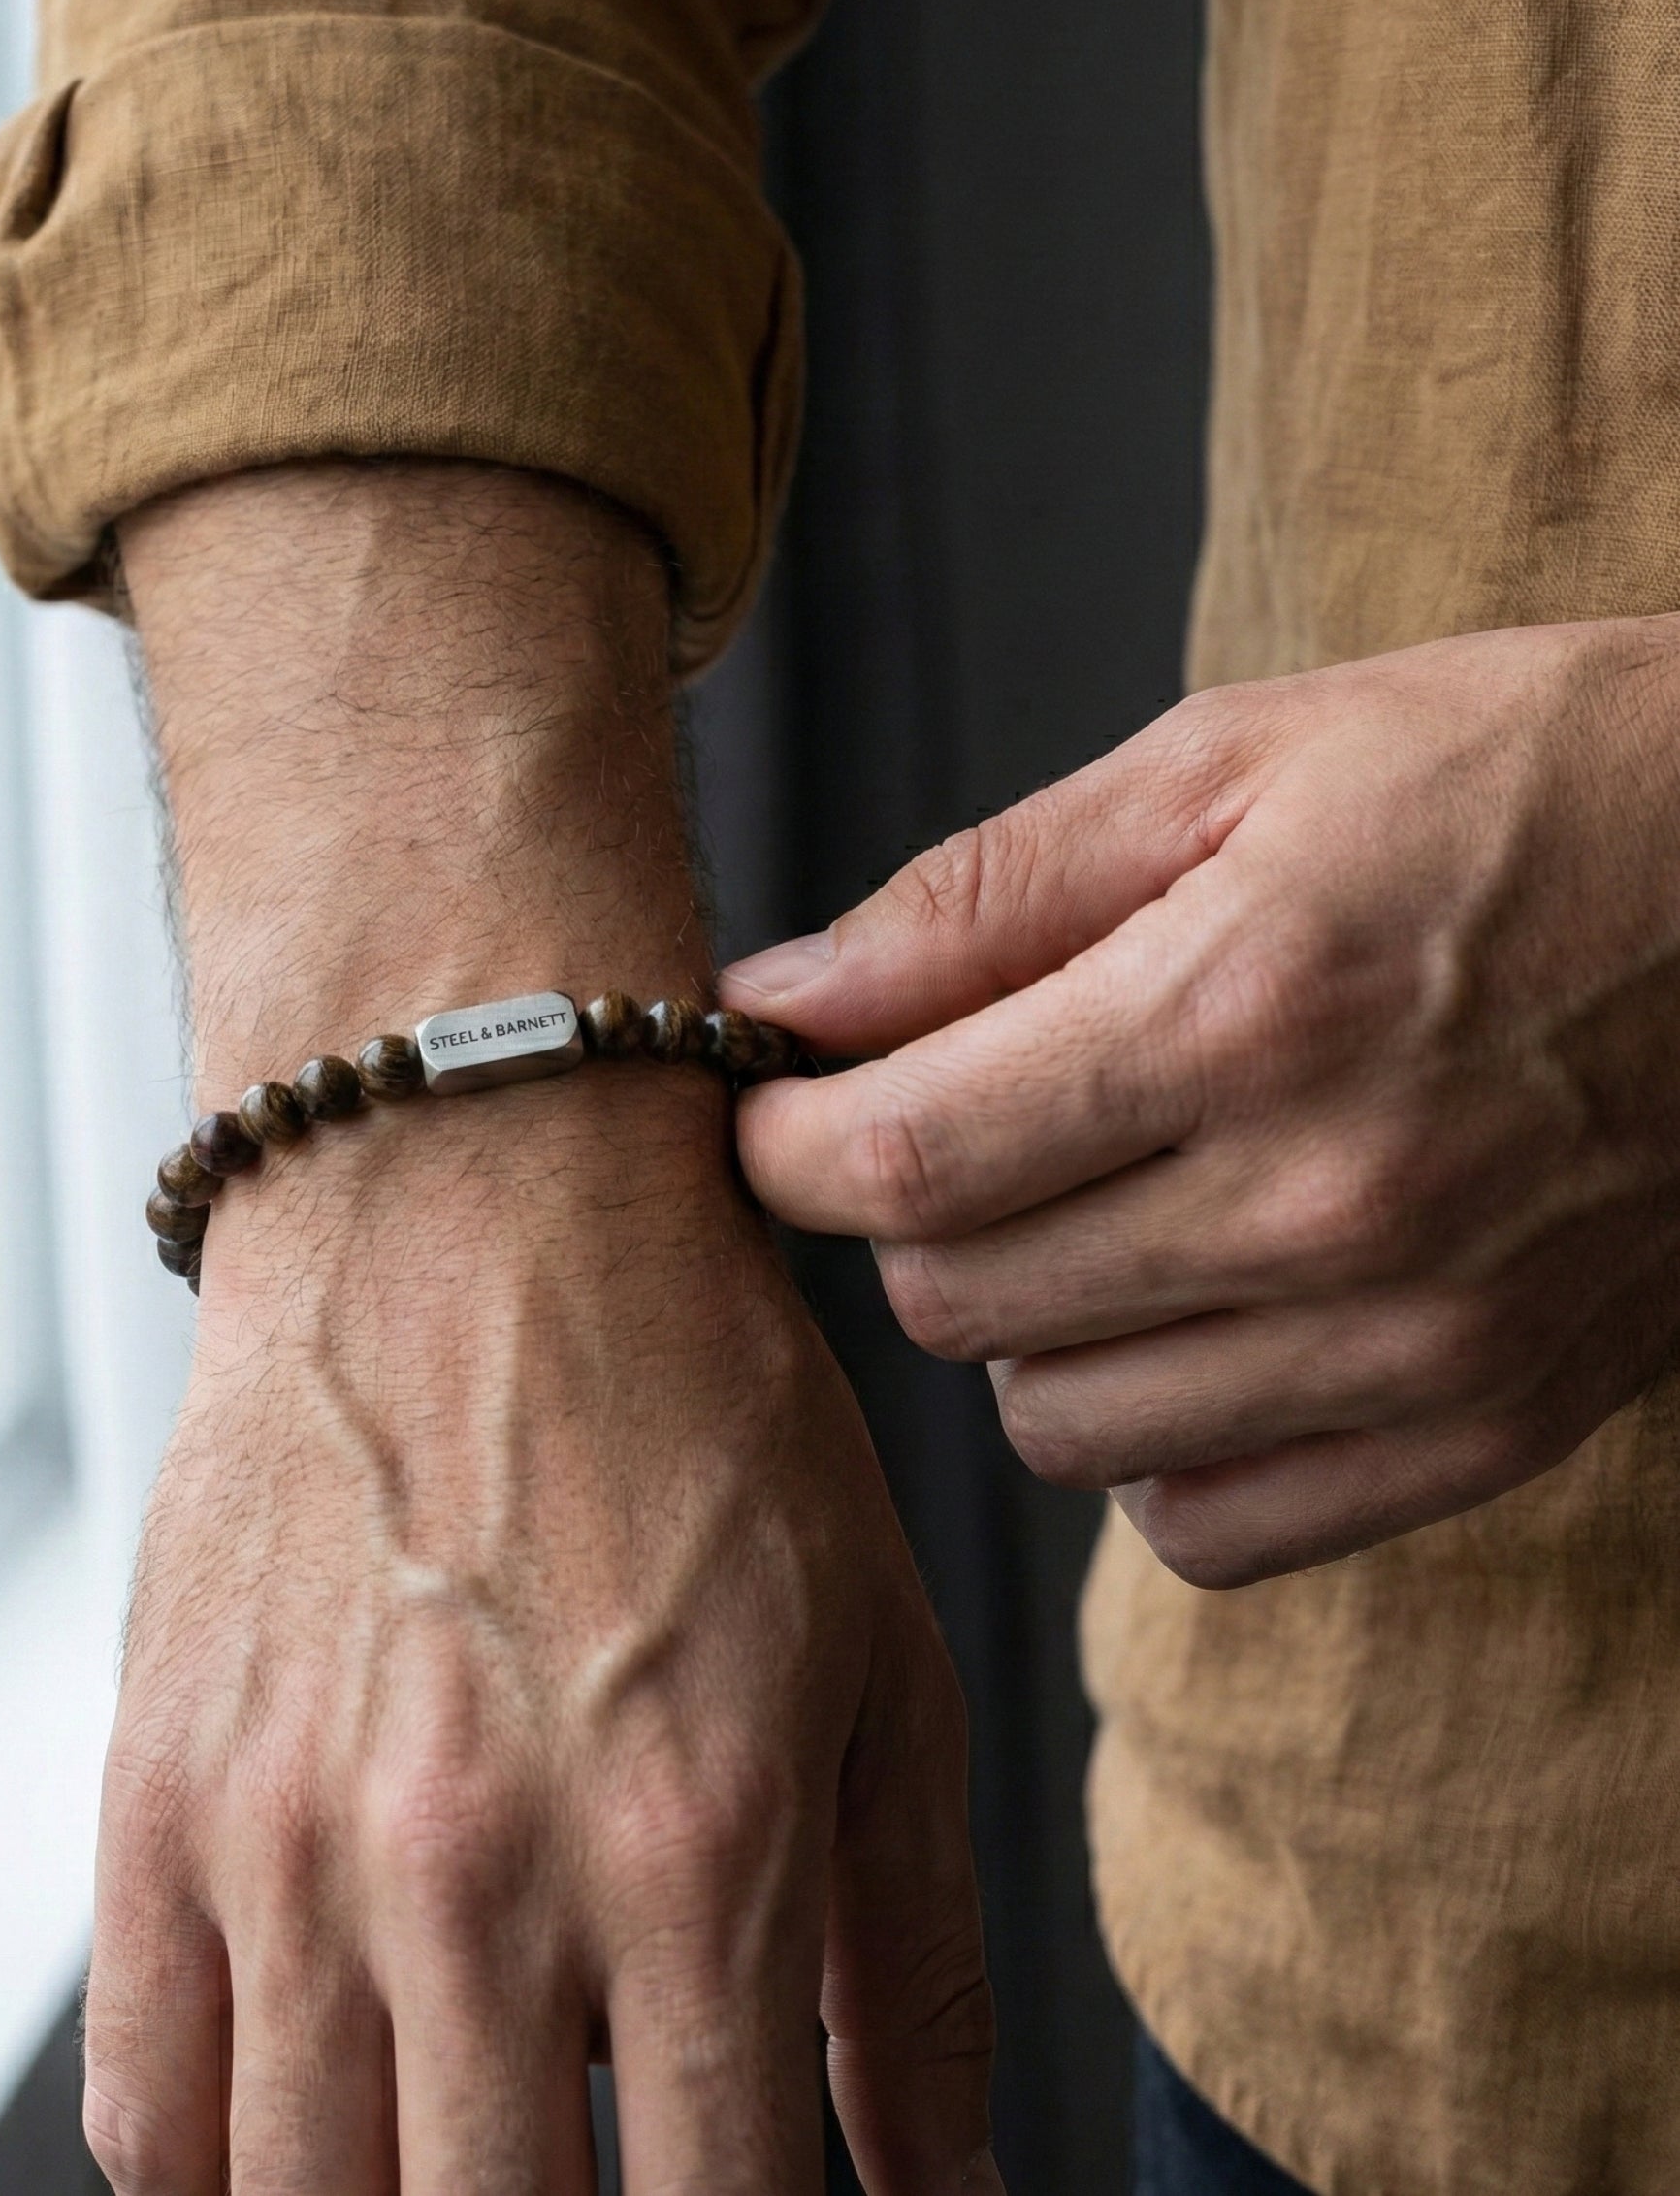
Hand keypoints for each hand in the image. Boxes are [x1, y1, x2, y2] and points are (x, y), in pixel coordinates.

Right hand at [86, 462, 998, 2191]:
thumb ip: (911, 1966)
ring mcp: (287, 1837)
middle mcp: (474, 1869)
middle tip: (583, 2188)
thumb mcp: (875, 1662)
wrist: (465, 1191)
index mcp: (692, 1846)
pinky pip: (145, 2113)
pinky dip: (221, 2185)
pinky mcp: (157, 1787)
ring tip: (459, 2161)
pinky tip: (306, 2143)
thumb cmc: (690, 1400)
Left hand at [723, 617, 1679, 1587]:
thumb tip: (777, 997)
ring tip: (1090, 1204)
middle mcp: (1330, 1206)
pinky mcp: (1485, 1428)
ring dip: (1020, 1323)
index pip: (905, 1162)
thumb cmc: (1513, 784)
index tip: (774, 1109)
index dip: (786, 1147)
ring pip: (1055, 1427)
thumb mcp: (1231, 763)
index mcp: (1244, 1012)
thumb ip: (981, 897)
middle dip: (901, 1214)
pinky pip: (1204, 1523)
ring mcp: (1417, 1343)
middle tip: (946, 1124)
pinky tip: (1189, 1314)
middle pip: (956, 1302)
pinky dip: (1150, 1437)